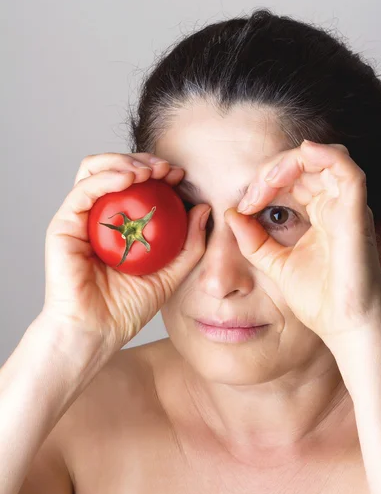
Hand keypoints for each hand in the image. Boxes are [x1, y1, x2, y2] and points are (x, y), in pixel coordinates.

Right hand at [41, 152, 210, 360]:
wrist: (97, 332)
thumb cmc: (127, 308)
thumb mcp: (170, 274)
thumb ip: (189, 245)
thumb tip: (202, 208)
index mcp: (118, 224)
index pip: (135, 185)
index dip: (158, 173)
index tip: (180, 176)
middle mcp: (97, 216)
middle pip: (114, 169)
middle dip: (143, 161)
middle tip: (167, 169)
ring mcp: (78, 219)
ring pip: (94, 170)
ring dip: (124, 161)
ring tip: (150, 171)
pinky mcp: (63, 225)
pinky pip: (84, 190)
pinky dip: (107, 176)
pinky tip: (130, 178)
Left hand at [224, 140, 380, 345]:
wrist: (340, 327)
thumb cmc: (318, 298)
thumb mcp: (275, 263)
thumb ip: (254, 239)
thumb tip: (232, 214)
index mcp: (320, 214)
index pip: (294, 178)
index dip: (265, 182)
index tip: (244, 206)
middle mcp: (336, 206)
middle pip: (305, 163)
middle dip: (271, 172)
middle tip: (250, 197)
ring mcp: (347, 208)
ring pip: (324, 158)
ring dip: (290, 162)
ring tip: (266, 182)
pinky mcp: (355, 215)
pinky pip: (347, 169)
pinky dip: (324, 154)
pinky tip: (301, 154)